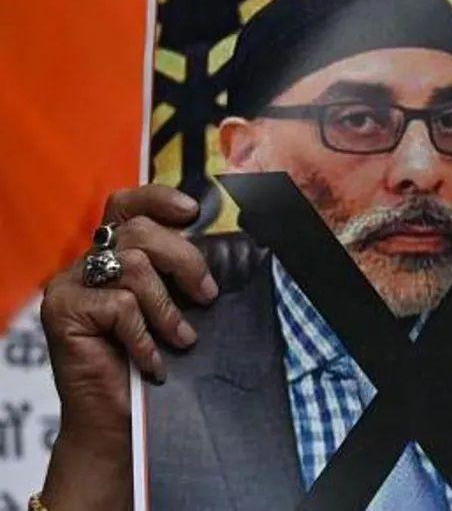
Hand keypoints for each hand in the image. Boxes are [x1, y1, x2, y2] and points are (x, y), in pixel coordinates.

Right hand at [38, 185, 216, 510]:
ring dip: (166, 308)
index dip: (157, 199)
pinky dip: (145, 336)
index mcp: (111, 256)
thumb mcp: (171, 308)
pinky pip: (120, 306)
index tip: (192, 211)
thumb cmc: (151, 362)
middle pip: (139, 233)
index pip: (126, 206)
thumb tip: (219, 248)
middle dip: (184, 260)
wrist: (119, 421)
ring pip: (133, 266)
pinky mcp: (63, 312)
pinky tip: (152, 361)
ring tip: (181, 339)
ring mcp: (69, 286)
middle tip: (207, 296)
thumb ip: (177, 275)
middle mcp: (85, 264)